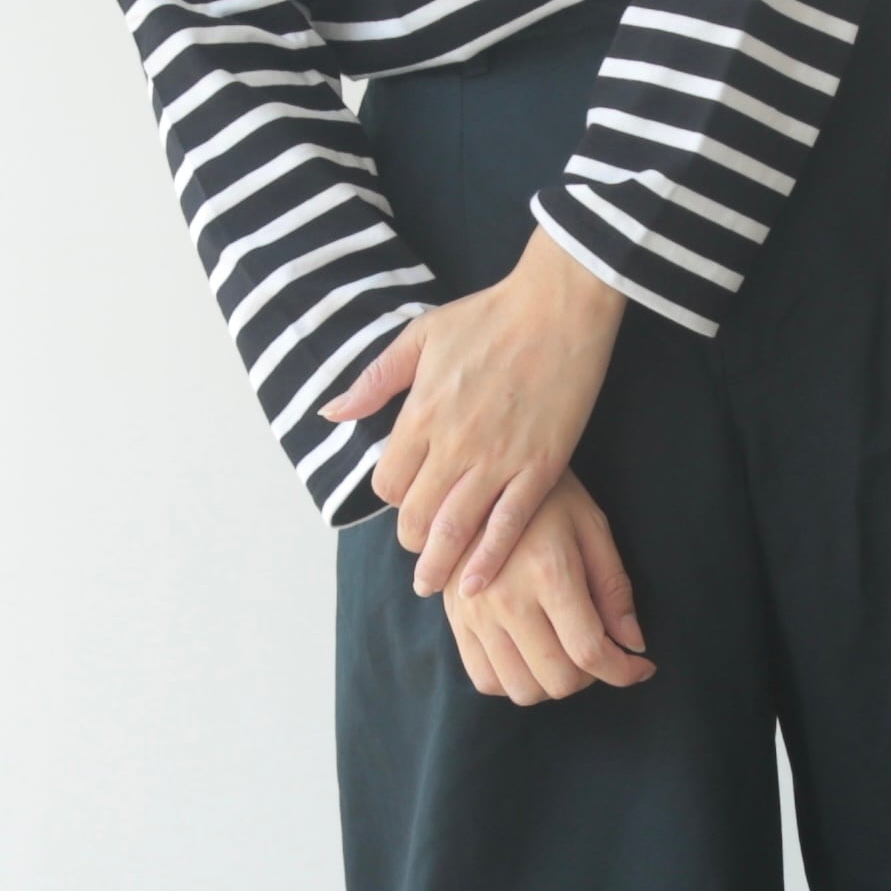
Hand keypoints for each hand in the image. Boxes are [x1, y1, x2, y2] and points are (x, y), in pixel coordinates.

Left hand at [321, 226, 625, 597]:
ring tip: (434, 583)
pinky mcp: (540, 467)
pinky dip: (488, 560)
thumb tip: (332, 412)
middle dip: (411, 538)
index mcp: (420, 413)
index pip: (387, 482)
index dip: (390, 498)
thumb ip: (375, 380)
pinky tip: (476, 584)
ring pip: (455, 530)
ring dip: (438, 563)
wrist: (558, 306)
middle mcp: (453, 443)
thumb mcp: (420, 336)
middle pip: (415, 514)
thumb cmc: (489, 315)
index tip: (404, 499)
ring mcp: (497, 459)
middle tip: (419, 548)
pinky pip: (507, 526)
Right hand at [441, 473, 653, 704]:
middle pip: (557, 680)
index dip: (623, 672)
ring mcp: (476, 614)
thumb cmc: (547, 498)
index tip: (640, 668)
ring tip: (566, 654)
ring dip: (553, 684)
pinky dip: (515, 682)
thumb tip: (632, 643)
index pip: (589, 651)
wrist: (478, 478)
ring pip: (521, 689)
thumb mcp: (592, 527)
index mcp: (549, 573)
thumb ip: (614, 589)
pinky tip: (532, 656)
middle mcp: (507, 600)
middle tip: (600, 653)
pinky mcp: (456, 620)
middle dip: (591, 677)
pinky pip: (485, 679)